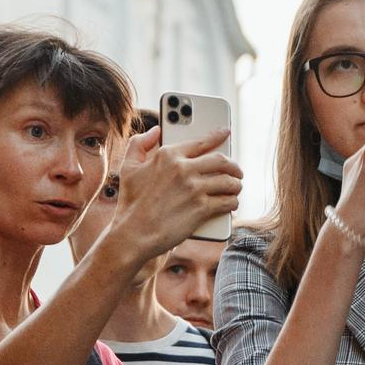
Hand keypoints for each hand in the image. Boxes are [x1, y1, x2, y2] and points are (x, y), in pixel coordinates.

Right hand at [112, 126, 241, 261]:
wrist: (134, 234)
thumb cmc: (130, 203)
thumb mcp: (128, 168)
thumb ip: (139, 144)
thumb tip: (155, 130)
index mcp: (167, 155)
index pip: (200, 142)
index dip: (217, 136)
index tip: (225, 133)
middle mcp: (183, 168)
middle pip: (220, 160)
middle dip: (233, 165)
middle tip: (236, 170)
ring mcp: (194, 188)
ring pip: (228, 181)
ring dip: (236, 184)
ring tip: (235, 187)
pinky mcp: (201, 208)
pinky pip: (227, 201)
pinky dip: (233, 202)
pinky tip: (231, 204)